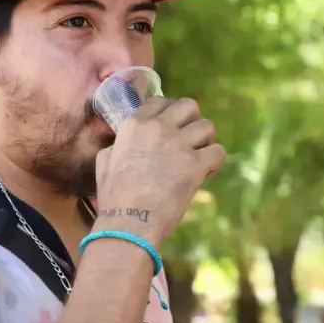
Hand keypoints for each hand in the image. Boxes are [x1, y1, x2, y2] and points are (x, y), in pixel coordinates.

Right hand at [93, 97, 225, 246]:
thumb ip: (117, 146)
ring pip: (207, 126)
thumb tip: (119, 145)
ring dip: (206, 142)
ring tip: (199, 158)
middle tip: (189, 142)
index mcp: (135, 124)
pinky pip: (218, 151)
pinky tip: (205, 173)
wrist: (129, 222)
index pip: (161, 101)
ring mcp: (178, 144)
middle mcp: (158, 128)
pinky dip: (215, 162)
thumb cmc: (114, 198)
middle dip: (192, 122)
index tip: (173, 129)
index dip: (171, 114)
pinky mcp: (195, 164)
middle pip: (189, 106)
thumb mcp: (105, 162)